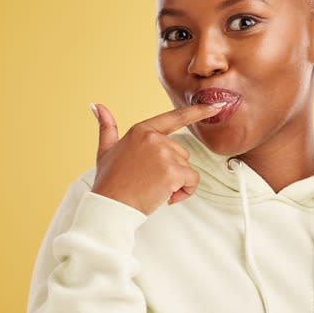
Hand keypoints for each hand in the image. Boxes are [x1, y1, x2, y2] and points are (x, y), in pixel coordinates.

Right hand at [89, 102, 224, 215]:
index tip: (216, 106)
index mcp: (141, 130)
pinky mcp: (173, 171)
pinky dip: (184, 192)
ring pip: (187, 168)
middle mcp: (154, 138)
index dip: (198, 111)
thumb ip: (106, 127)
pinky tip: (167, 197)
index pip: (175, 118)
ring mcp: (164, 154)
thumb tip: (97, 106)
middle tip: (150, 182)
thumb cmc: (109, 181)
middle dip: (171, 170)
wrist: (110, 206)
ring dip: (177, 182)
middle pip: (181, 153)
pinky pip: (192, 181)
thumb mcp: (105, 150)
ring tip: (155, 190)